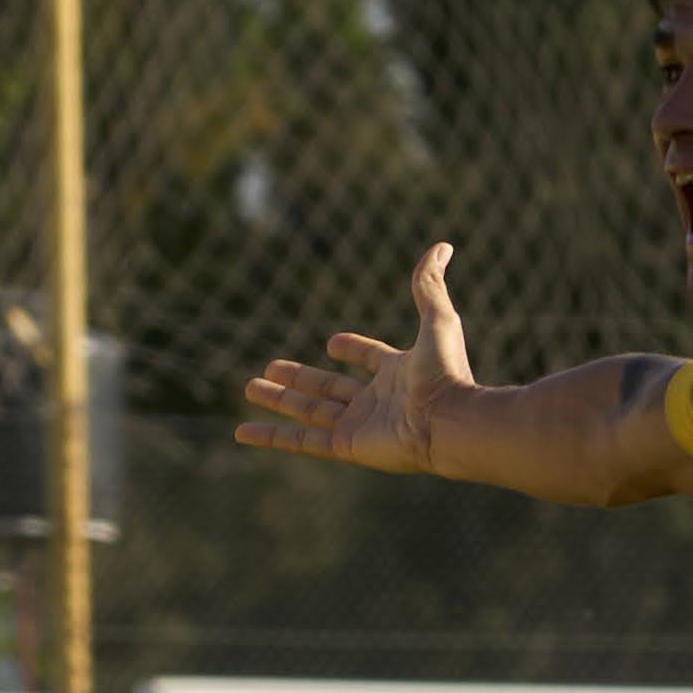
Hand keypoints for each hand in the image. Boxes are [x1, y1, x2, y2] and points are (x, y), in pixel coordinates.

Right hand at [240, 242, 475, 474]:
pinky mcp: (346, 446)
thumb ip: (429, 286)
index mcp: (399, 373)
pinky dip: (271, 437)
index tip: (333, 343)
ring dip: (278, 400)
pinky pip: (301, 441)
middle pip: (328, 387)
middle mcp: (377, 401)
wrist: (449, 422)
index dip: (354, 350)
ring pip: (309, 411)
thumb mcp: (437, 320)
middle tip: (269, 366)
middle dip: (298, 378)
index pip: (370, 359)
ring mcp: (359, 425)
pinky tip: (242, 431)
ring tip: (249, 387)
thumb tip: (442, 246)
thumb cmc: (445, 373)